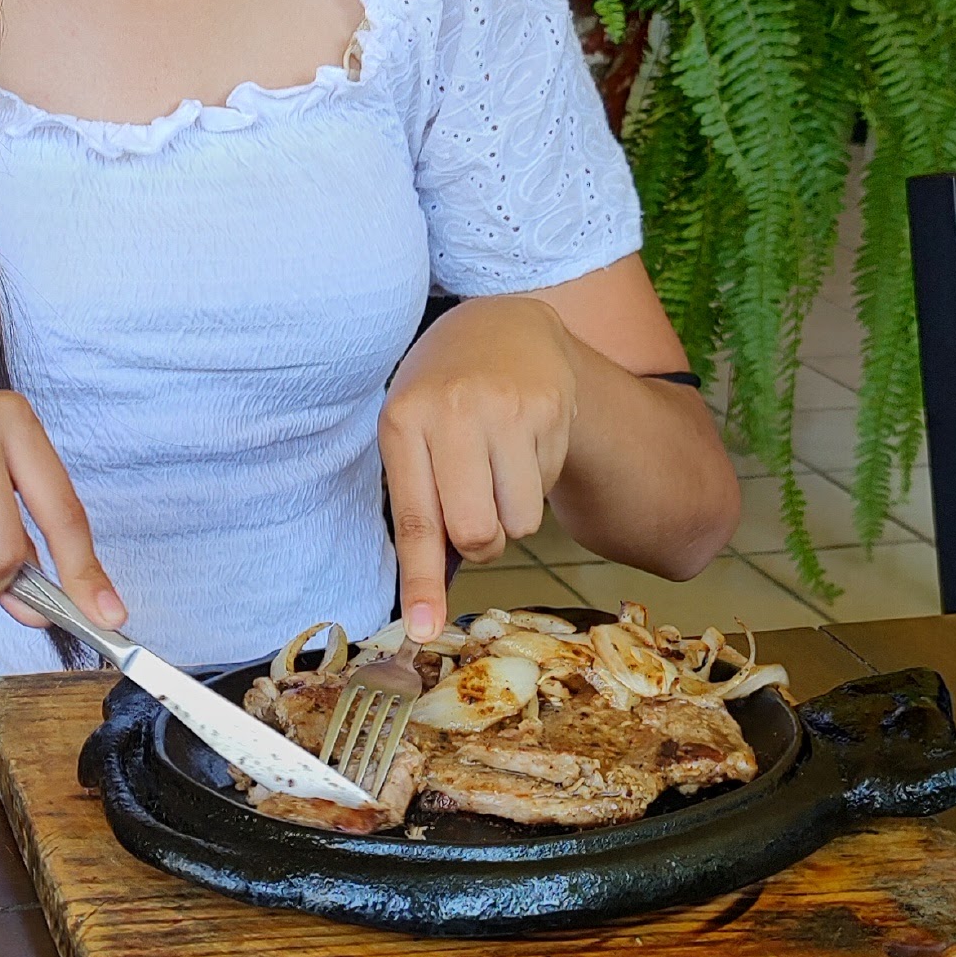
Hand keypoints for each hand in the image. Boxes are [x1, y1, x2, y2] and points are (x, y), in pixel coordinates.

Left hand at [378, 296, 579, 638]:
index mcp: (403, 421)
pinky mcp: (551, 409)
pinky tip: (521, 446)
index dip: (421, 582)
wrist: (502, 326)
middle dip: (479, 544)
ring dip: (510, 518)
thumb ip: (417, 501)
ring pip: (520, 522)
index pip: (414, 520)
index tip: (424, 630)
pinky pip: (545, 491)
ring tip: (497, 471)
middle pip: (475, 531)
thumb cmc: (442, 395)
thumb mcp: (411, 431)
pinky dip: (533, 486)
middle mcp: (454, 413)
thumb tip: (430, 594)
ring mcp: (508, 409)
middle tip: (475, 518)